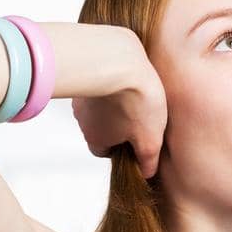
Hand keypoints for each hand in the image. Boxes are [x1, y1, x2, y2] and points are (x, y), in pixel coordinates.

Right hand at [71, 55, 167, 178]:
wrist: (118, 58)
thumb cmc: (136, 100)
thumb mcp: (150, 139)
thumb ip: (147, 161)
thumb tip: (147, 173)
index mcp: (96, 139)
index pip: (104, 151)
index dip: (121, 146)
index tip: (136, 136)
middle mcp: (82, 120)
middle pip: (100, 127)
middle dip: (116, 123)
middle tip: (138, 113)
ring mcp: (81, 96)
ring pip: (98, 106)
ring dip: (113, 102)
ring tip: (135, 92)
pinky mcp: (85, 73)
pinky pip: (97, 84)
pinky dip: (108, 84)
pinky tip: (126, 77)